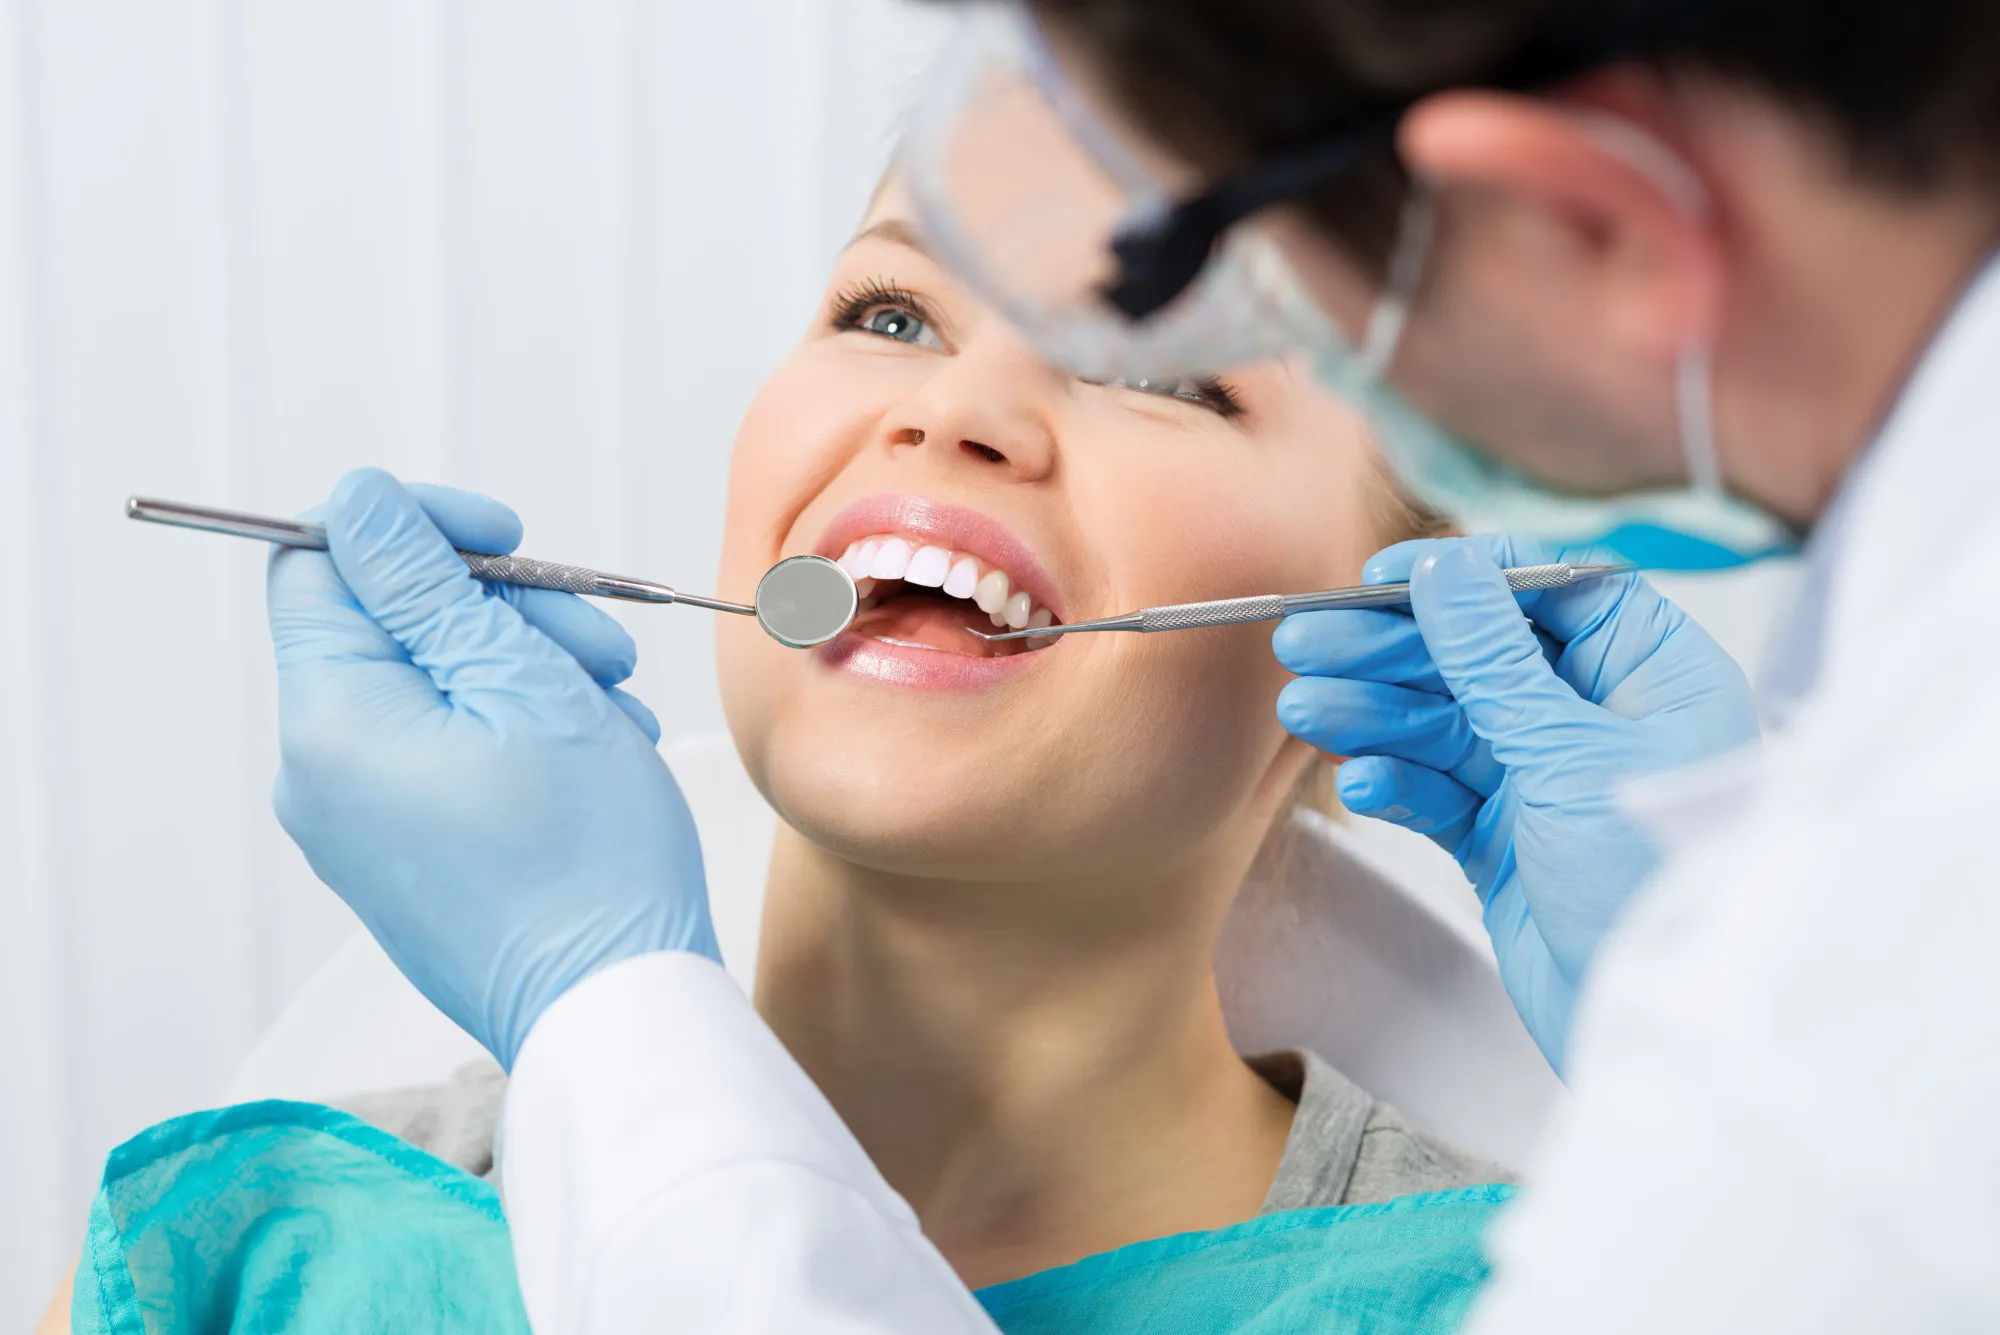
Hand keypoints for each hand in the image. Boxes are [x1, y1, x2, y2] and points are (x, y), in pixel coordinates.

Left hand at [269, 468, 717, 1069]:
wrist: (613, 1006)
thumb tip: (356, 503)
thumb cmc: (586, 859)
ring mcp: (356, 820)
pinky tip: (592, 747)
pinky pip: (441, 748)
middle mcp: (319, 772)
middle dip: (499, 607)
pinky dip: (517, 725)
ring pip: (428, 682)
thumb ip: (425, 582)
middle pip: (386, 622)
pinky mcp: (399, 852)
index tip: (504, 534)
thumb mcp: (522, 682)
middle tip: (594, 642)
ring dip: (526, 665)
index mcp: (330, 720)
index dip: (413, 526)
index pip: (320, 561)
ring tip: (610, 706)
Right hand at [1273, 535, 1758, 1071]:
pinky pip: (1438, 792)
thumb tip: (1446, 570)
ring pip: (1445, 726)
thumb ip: (1494, 659)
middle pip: (1479, 657)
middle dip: (1390, 652)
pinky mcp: (1506, 841)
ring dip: (1374, 716)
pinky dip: (1399, 784)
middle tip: (1304, 643)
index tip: (1383, 576)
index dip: (1465, 578)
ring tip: (1306, 710)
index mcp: (1653, 675)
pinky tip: (1362, 780)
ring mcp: (1548, 781)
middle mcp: (1600, 719)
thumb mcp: (1567, 752)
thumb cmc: (1652, 886)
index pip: (1551, 591)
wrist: (1649, 1026)